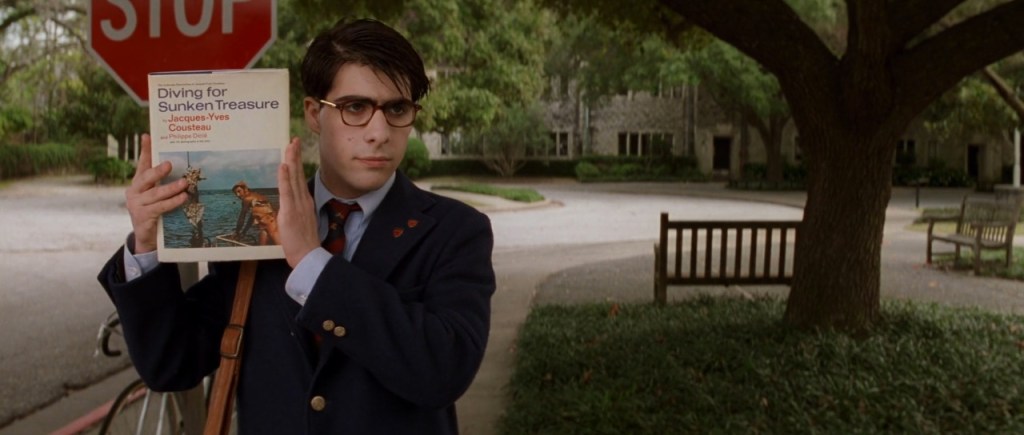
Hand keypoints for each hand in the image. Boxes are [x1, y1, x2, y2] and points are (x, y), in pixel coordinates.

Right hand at [125, 134, 187, 253]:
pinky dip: (172, 202)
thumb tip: (182, 169)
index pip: (141, 164)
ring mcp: (137, 204)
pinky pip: (160, 207)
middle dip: (157, 171)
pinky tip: (183, 198)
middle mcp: (134, 192)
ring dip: (171, 188)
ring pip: (155, 194)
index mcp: (138, 183)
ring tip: (185, 183)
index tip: (147, 136)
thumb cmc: (154, 211)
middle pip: (145, 178)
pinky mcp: (143, 216)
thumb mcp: (156, 195)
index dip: (144, 150)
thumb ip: (162, 183)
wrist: (146, 236)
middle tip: (169, 164)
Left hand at [277, 137, 319, 267]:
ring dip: (291, 161)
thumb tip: (289, 207)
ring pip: (293, 179)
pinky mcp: (291, 212)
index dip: (297, 163)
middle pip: (298, 174)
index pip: (299, 178)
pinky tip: (284, 166)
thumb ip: (295, 212)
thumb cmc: (303, 244)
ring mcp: (298, 205)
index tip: (294, 148)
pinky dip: (285, 178)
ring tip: (289, 146)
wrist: (308, 257)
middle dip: (295, 156)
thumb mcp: (300, 224)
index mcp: (305, 203)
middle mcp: (303, 201)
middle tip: (293, 140)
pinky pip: (288, 192)